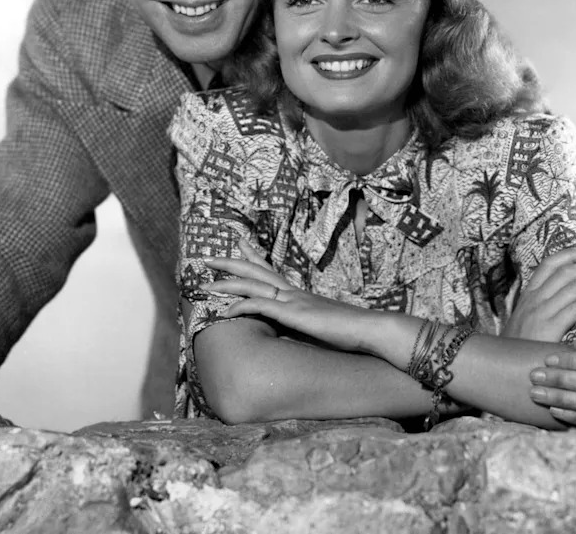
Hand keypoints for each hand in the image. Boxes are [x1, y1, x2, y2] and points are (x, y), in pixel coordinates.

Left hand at [204, 240, 374, 353]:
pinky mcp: (294, 314)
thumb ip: (307, 322)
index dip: (254, 255)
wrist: (369, 329)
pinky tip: (225, 310)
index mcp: (299, 293)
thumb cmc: (350, 331)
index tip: (240, 243)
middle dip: (231, 262)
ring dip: (227, 282)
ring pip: (253, 284)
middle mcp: (293, 291)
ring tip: (205, 281)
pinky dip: (241, 306)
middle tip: (208, 257)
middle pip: (256, 270)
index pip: (271, 269)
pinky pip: (261, 306)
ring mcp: (293, 301)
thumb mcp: (322, 325)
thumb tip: (296, 327)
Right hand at [502, 247, 575, 341]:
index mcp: (530, 293)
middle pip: (568, 271)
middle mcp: (535, 298)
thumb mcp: (527, 319)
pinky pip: (574, 310)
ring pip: (575, 287)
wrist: (502, 364)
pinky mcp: (548, 328)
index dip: (572, 253)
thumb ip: (545, 307)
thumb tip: (574, 299)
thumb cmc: (520, 345)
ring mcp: (540, 312)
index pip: (550, 263)